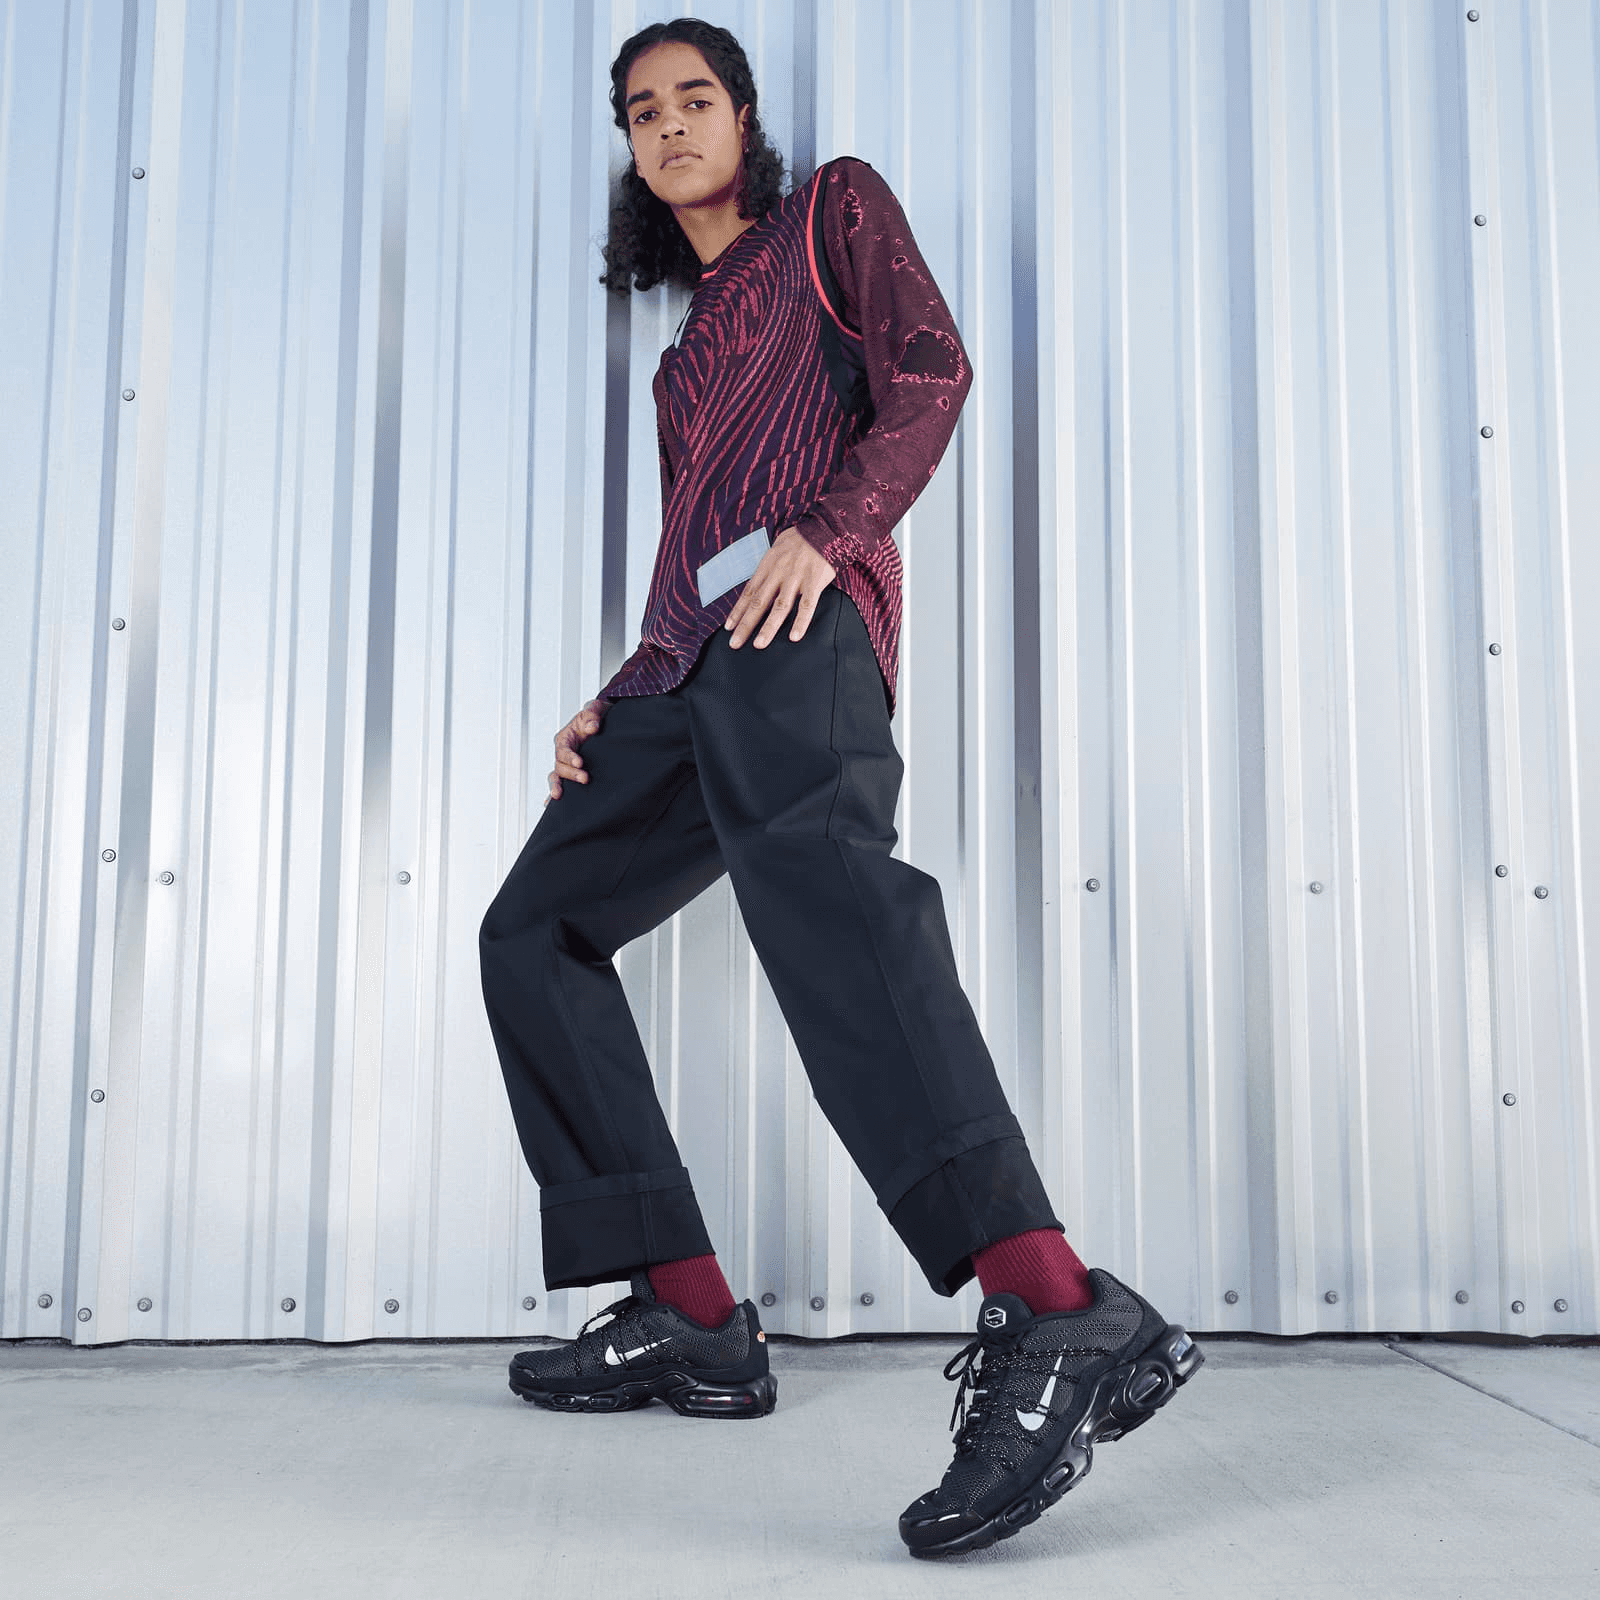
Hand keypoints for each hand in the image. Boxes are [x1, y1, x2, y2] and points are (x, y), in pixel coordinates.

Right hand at [545, 699, 608, 804]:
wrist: (599, 725)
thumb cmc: (594, 718)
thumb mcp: (594, 710)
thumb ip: (591, 715)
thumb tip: (592, 727)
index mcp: (565, 738)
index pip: (563, 749)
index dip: (570, 757)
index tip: (580, 762)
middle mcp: (562, 753)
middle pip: (560, 766)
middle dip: (570, 774)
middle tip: (585, 778)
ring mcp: (565, 765)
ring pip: (556, 777)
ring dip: (558, 786)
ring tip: (558, 796)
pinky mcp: (571, 772)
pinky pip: (560, 784)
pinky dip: (554, 793)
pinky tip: (549, 804)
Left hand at [724, 527, 837, 649]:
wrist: (827, 528)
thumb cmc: (802, 539)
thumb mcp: (778, 548)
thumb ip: (769, 567)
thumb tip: (759, 583)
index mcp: (768, 565)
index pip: (749, 592)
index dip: (737, 611)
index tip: (728, 627)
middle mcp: (779, 572)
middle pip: (759, 603)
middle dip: (745, 625)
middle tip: (734, 643)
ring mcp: (796, 578)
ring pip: (780, 607)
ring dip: (768, 628)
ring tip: (758, 645)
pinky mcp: (814, 582)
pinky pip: (807, 605)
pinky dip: (800, 622)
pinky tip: (794, 637)